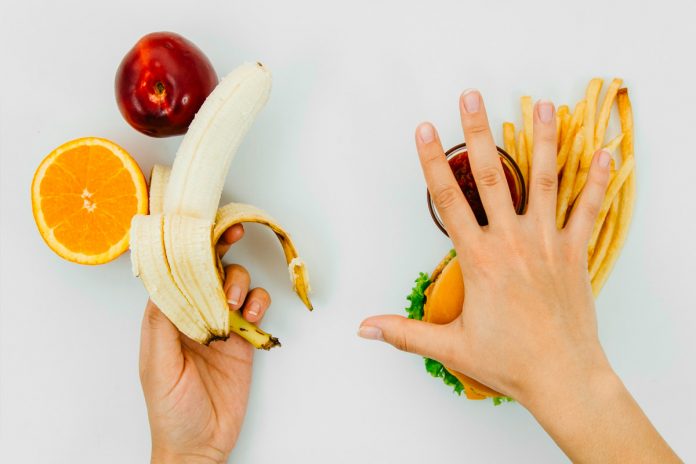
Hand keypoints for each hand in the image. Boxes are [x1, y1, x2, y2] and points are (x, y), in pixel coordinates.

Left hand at [140, 225, 271, 463]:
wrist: (200, 446)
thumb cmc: (170, 412)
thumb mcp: (157, 367)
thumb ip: (162, 325)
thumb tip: (166, 282)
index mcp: (167, 319)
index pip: (176, 274)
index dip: (187, 248)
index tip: (200, 227)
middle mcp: (193, 316)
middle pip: (208, 271)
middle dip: (219, 248)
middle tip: (232, 232)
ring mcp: (221, 326)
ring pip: (234, 285)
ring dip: (240, 283)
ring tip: (238, 303)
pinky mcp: (244, 340)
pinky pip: (256, 309)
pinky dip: (260, 304)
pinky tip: (255, 316)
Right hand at [360, 90, 679, 461]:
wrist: (562, 378)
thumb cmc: (509, 361)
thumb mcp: (449, 347)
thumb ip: (404, 332)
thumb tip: (364, 327)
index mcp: (479, 260)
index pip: (448, 200)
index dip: (432, 161)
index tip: (423, 130)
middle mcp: (513, 242)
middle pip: (494, 176)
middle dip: (479, 132)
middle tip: (472, 96)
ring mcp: (547, 244)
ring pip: (545, 181)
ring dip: (542, 140)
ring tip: (542, 105)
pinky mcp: (575, 253)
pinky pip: (589, 211)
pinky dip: (597, 182)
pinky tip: (604, 154)